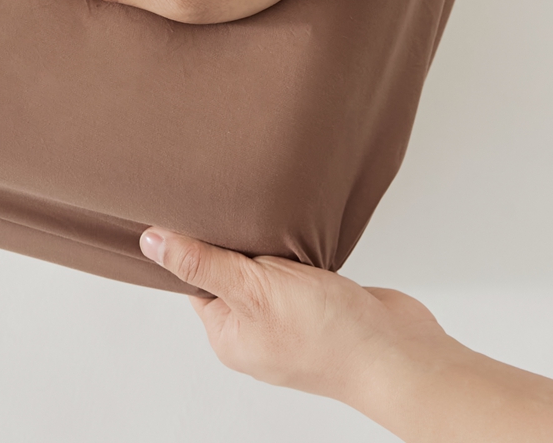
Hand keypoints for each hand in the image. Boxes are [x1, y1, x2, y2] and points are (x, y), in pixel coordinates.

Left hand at [138, 226, 449, 405]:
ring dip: (269, 242)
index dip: (191, 243)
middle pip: (229, 270)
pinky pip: (295, 269)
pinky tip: (299, 229)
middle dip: (234, 238)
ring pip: (265, 267)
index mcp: (229, 334)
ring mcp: (289, 317)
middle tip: (233, 199)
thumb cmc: (328, 334)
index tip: (190, 206)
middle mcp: (255, 328)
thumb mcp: (254, 289)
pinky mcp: (319, 303)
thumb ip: (203, 264)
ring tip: (269, 212)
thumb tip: (151, 243)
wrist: (401, 353)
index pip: (194, 280)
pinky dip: (296, 249)